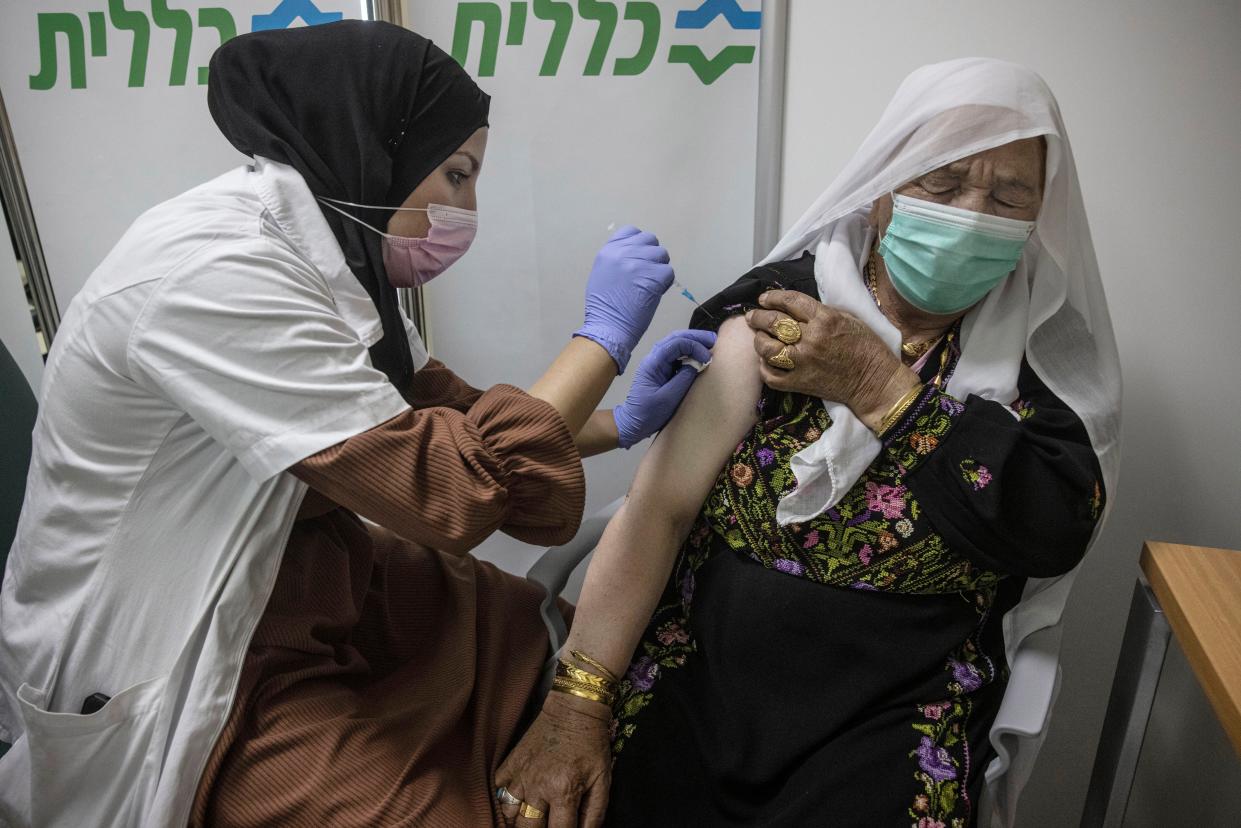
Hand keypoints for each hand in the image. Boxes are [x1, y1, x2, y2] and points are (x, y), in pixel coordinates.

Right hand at [494, 692, 612, 827]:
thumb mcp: (603, 780)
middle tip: (547, 824)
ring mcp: (520, 775)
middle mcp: (538, 786)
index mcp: (563, 791)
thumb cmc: (591, 745)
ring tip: (532, 818)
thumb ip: (595, 814)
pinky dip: (507, 800)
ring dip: (520, 820)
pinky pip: (499, 791)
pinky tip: (519, 801)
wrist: (573, 710)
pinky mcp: (510, 763)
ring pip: (510, 814)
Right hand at [574, 225, 674, 373]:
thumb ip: (618, 259)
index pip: (632, 231)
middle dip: (652, 257)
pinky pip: (669, 272)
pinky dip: (665, 284)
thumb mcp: (602, 273)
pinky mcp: (652, 277)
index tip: (639, 259)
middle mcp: (622, 253)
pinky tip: (653, 293)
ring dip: (659, 270)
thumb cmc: (605, 307)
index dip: (640, 244)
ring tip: (649, 285)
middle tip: (646, 275)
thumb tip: (636, 255)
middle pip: (650, 241)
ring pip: (662, 255)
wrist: (607, 327)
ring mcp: (638, 264)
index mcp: (608, 251)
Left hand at [613, 329, 716, 447]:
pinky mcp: (663, 370)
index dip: (694, 346)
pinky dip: (690, 353)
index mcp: (653, 363)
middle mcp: (654, 359)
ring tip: (710, 345)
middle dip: (696, 337)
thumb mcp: (668, 399)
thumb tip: (696, 364)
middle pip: (676, 338)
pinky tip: (700, 357)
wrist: (633, 424)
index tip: (707, 358)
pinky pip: (677, 356)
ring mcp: (658, 364)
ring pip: (676, 345)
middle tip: (714, 340)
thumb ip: (683, 379)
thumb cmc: (647, 414)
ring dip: (693, 343)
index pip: (675, 344)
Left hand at [745, 290, 917, 427]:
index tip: (764, 299)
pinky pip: (771, 376)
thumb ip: (821, 311)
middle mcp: (811, 339)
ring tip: (760, 337)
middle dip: (758, 317)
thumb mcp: (848, 318)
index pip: (790, 302)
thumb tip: (794, 307)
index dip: (773, 298)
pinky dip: (764, 367)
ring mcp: (803, 363)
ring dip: (759, 341)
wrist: (874, 380)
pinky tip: (766, 361)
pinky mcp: (800, 383)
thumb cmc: (865, 346)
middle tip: (752, 316)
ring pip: (767, 349)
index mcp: (825, 319)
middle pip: (774, 323)